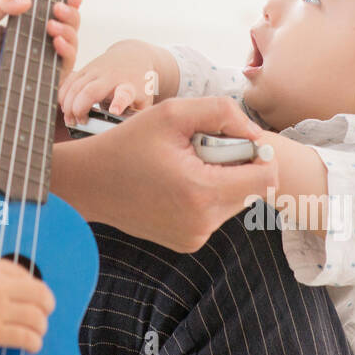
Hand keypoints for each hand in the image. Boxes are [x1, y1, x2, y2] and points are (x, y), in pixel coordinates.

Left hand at [0, 0, 81, 159]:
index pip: (51, 11)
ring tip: (52, 25)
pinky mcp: (45, 77)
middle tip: (58, 8)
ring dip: (69, 30)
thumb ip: (2, 2)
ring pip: (71, 42)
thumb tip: (27, 1)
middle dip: (70, 13)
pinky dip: (68, 50)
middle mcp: (38, 42)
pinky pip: (66, 64)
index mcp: (26, 26)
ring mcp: (43, 59)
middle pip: (67, 24)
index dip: (66, 2)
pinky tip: (58, 42)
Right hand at [0, 256, 54, 354]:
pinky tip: (32, 345)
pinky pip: (25, 337)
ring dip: (41, 325)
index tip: (32, 291)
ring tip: (38, 331)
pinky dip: (33, 342)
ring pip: (36, 316)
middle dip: (46, 302)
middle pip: (38, 292)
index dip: (31, 281)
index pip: (21, 271)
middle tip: (46, 310)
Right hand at [57, 38, 158, 124]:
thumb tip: (122, 136)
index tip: (114, 111)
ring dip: (68, 105)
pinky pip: (69, 81)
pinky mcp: (85, 68)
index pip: (124, 94)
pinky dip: (63, 94)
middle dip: (79, 109)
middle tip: (79, 122)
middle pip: (90, 91)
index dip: (118, 103)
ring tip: (70, 119)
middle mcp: (111, 77)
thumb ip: (135, 119)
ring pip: (75, 86)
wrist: (134, 56)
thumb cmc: (138, 84)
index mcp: (129, 87)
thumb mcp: (144, 102)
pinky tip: (65, 106)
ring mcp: (96, 70)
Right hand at [67, 96, 277, 251]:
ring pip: (234, 202)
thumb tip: (254, 134)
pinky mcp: (187, 242)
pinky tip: (177, 183)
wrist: (89, 183)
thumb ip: (221, 113)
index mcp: (202, 192)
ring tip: (184, 166)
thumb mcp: (172, 113)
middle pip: (252, 190)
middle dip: (235, 165)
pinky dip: (205, 195)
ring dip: (220, 180)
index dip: (257, 154)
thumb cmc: (127, 143)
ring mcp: (195, 237)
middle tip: (198, 150)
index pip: (265, 179)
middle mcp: (203, 222)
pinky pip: (214, 214)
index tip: (233, 140)